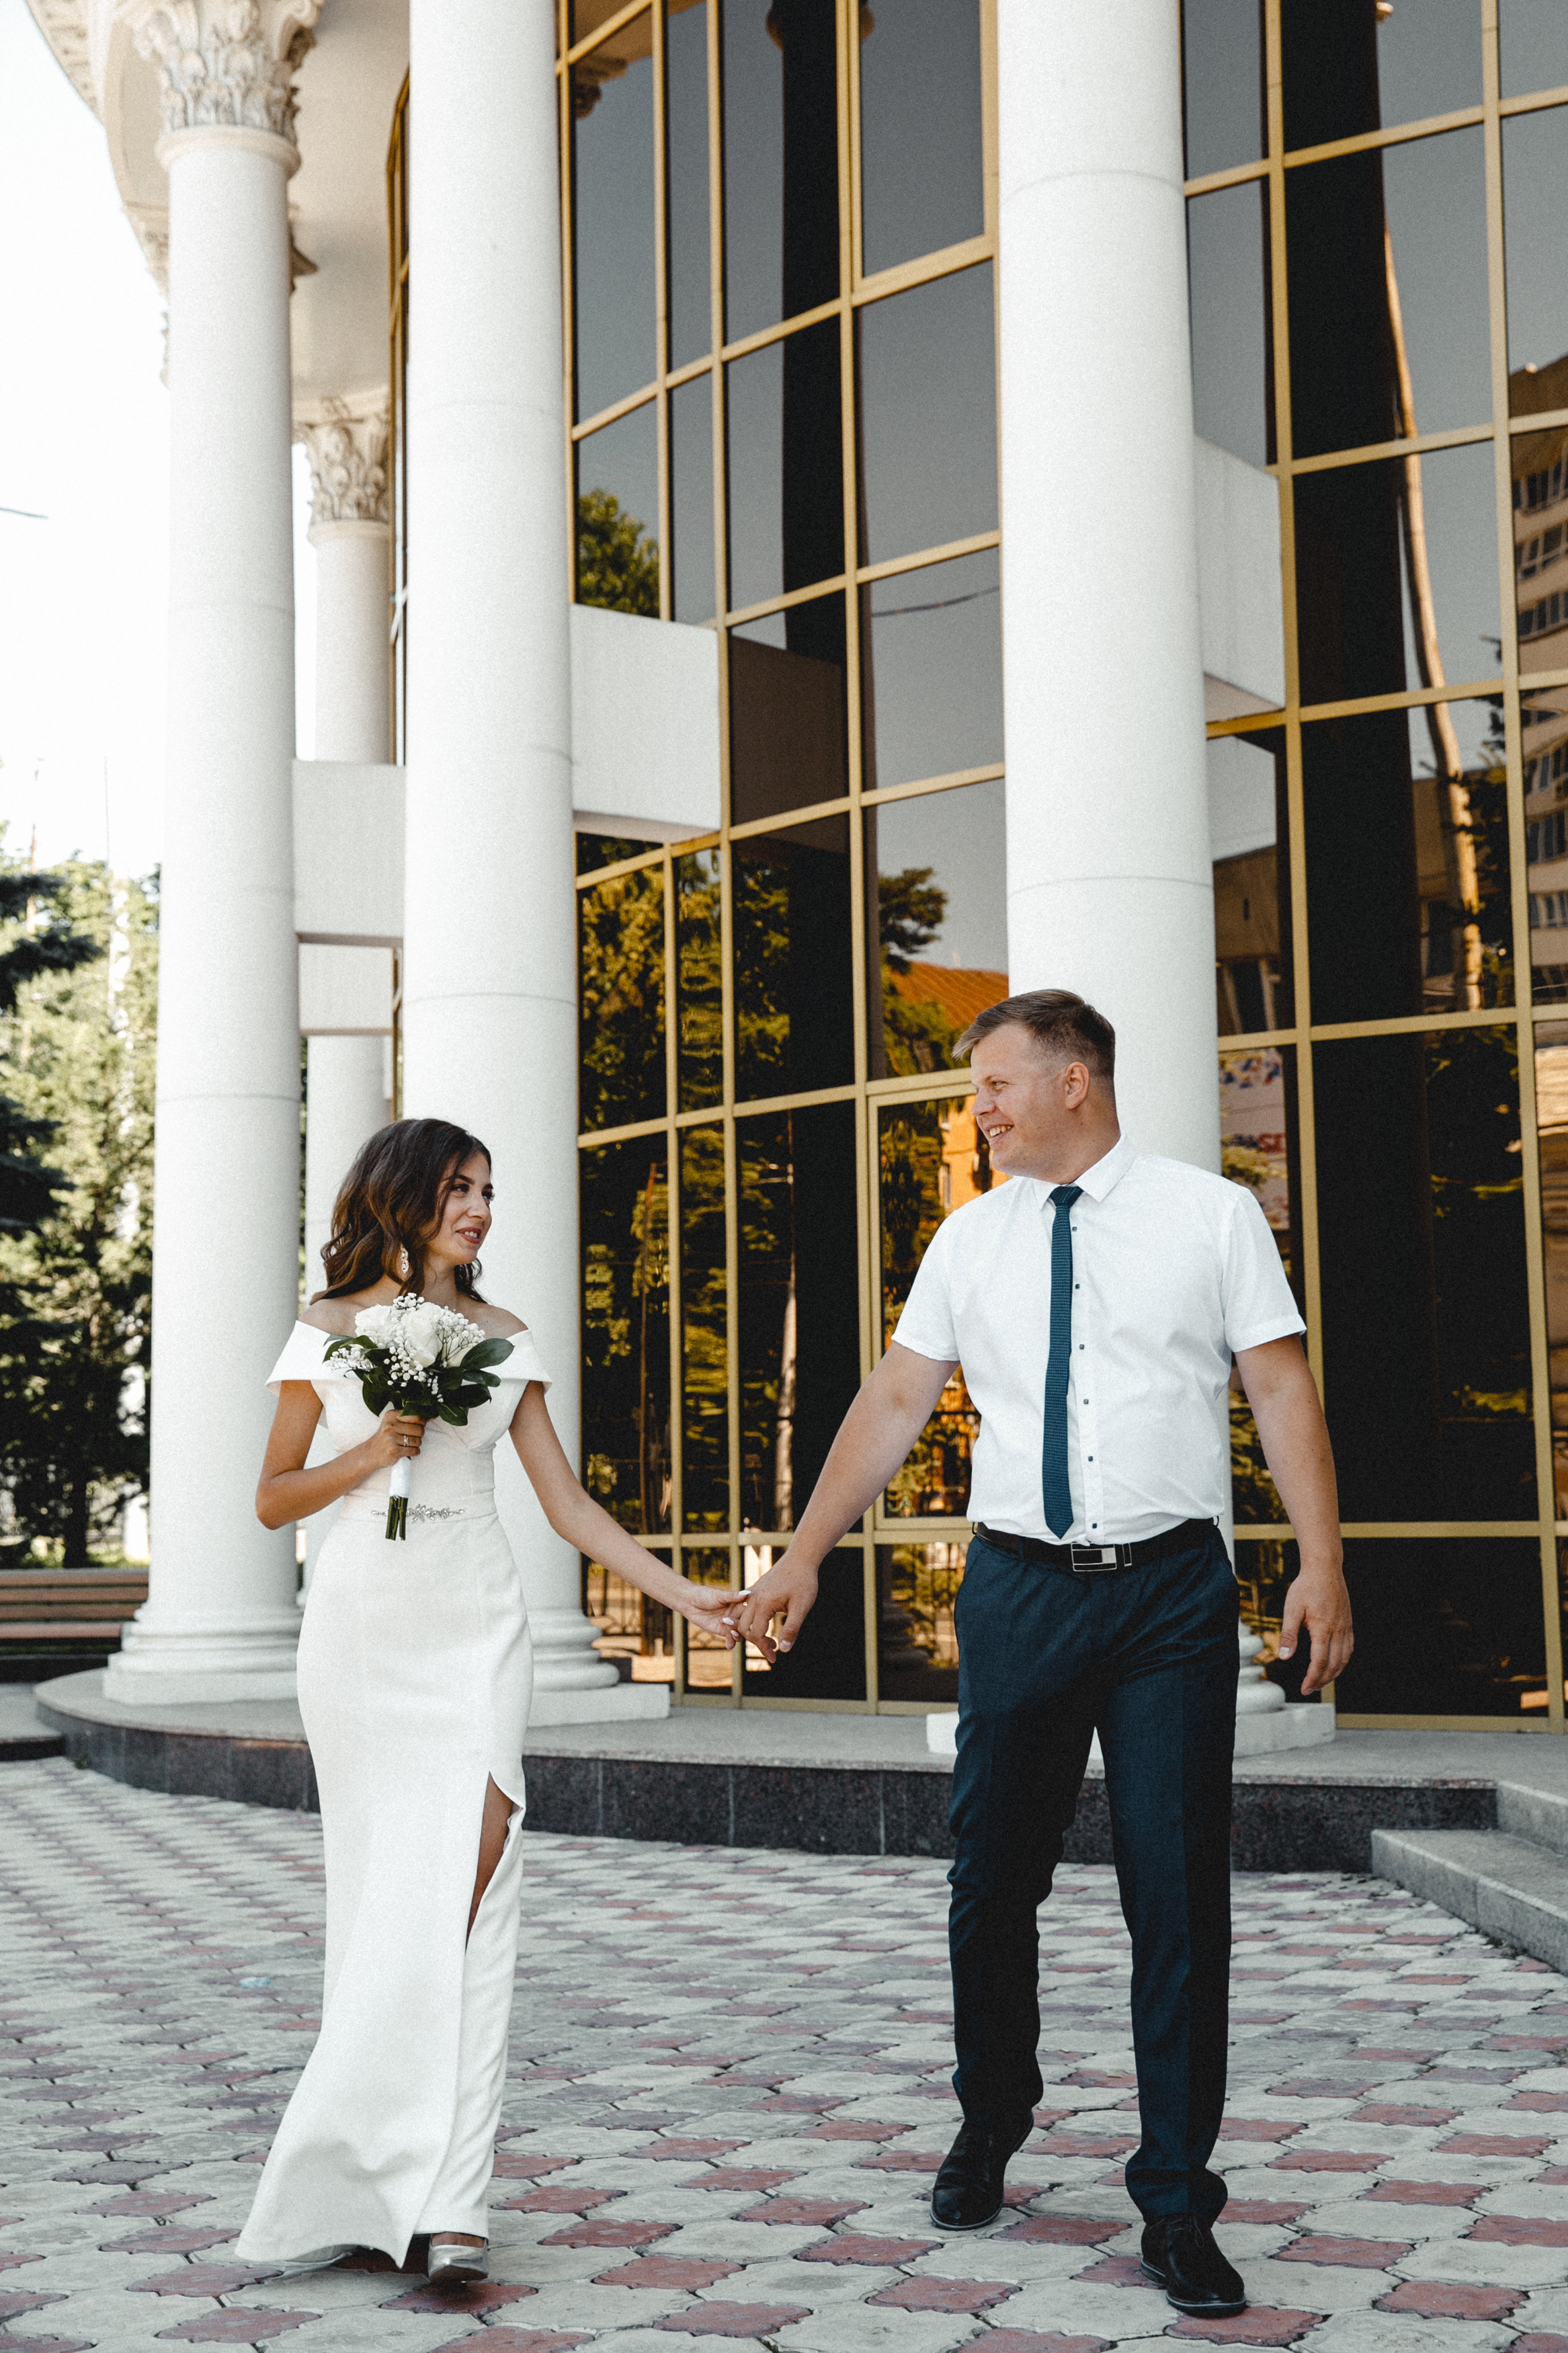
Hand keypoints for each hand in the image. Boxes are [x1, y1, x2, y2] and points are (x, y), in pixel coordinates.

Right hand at [365, 1408, 426, 1471]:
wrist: (370, 1453)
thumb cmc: (386, 1437)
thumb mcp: (393, 1423)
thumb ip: (411, 1419)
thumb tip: (431, 1417)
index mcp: (391, 1415)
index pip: (416, 1416)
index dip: (422, 1422)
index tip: (421, 1425)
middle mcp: (390, 1426)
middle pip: (419, 1429)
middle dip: (420, 1435)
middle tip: (413, 1437)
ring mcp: (391, 1439)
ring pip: (418, 1441)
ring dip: (417, 1444)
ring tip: (408, 1444)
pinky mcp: (393, 1451)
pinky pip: (414, 1451)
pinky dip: (415, 1452)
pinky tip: (408, 1451)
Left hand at [670, 1578, 773, 1659]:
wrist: (690, 1602)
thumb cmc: (705, 1594)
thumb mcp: (719, 1595)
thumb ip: (733, 1596)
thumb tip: (747, 1593)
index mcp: (740, 1604)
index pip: (753, 1613)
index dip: (761, 1620)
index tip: (769, 1625)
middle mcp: (737, 1615)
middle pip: (751, 1626)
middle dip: (760, 1635)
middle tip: (771, 1645)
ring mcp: (730, 1624)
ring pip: (742, 1634)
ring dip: (746, 1639)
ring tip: (747, 1642)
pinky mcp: (722, 1631)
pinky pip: (730, 1639)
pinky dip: (731, 1643)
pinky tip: (730, 1645)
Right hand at [723, 1551, 818, 1653]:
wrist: (800, 1558)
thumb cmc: (803, 1581)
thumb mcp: (802, 1607)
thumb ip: (792, 1629)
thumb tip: (784, 1650)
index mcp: (763, 1603)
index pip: (756, 1634)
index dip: (764, 1649)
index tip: (774, 1659)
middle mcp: (753, 1598)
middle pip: (744, 1628)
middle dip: (756, 1642)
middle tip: (773, 1650)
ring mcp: (753, 1592)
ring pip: (743, 1618)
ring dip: (752, 1631)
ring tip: (769, 1639)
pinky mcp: (756, 1589)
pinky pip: (746, 1607)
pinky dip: (749, 1619)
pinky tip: (762, 1624)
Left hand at [1278, 1561, 1352, 1695]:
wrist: (1324, 1569)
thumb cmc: (1306, 1586)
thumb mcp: (1292, 1609)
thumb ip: (1289, 1634)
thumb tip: (1284, 1656)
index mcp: (1323, 1628)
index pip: (1320, 1661)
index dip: (1313, 1677)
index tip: (1305, 1688)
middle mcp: (1338, 1630)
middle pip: (1334, 1664)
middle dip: (1322, 1680)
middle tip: (1310, 1689)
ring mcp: (1345, 1627)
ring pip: (1344, 1659)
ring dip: (1334, 1673)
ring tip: (1321, 1681)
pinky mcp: (1348, 1623)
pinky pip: (1349, 1648)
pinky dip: (1342, 1661)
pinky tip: (1335, 1664)